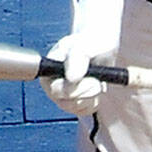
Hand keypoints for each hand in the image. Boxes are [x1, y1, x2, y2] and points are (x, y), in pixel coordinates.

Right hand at [42, 0, 122, 115]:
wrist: (102, 44)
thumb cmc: (92, 40)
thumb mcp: (86, 43)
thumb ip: (78, 57)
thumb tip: (72, 78)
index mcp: (49, 69)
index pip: (56, 90)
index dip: (74, 89)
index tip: (93, 81)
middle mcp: (52, 84)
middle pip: (66, 103)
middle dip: (86, 92)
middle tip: (98, 81)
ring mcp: (63, 95)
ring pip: (76, 108)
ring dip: (91, 96)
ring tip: (97, 81)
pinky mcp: (75, 102)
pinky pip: (84, 110)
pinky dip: (94, 101)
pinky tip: (97, 88)